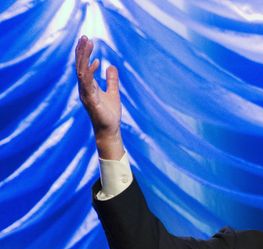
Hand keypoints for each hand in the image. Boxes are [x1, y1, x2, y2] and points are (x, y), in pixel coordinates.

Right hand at [75, 35, 123, 159]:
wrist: (110, 130)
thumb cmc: (109, 113)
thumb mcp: (113, 92)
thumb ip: (111, 80)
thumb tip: (111, 66)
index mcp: (89, 85)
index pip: (83, 66)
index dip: (84, 53)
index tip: (87, 39)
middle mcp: (84, 88)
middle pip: (80, 66)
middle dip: (81, 51)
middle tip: (84, 37)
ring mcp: (86, 94)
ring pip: (81, 72)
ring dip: (84, 58)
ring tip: (87, 44)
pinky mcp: (91, 100)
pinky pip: (88, 84)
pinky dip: (90, 73)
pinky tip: (95, 63)